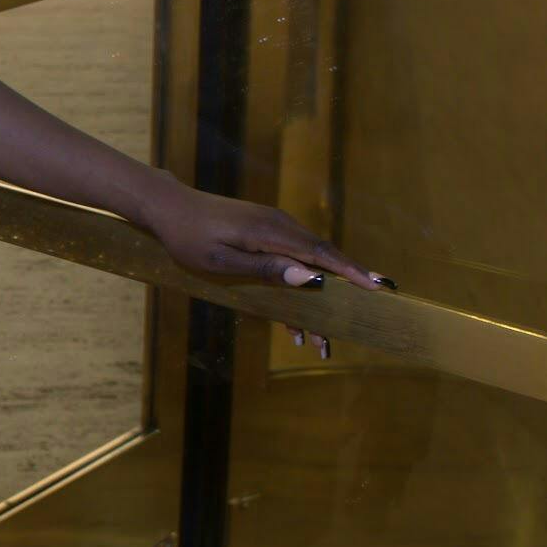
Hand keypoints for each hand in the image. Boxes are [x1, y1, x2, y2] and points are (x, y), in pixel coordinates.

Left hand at [140, 178, 394, 361]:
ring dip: (317, 297)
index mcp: (272, 233)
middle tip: (349, 329)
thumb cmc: (188, 238)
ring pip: (306, 262)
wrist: (169, 208)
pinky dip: (298, 285)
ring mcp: (272, 227)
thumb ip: (265, 269)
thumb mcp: (222, 262)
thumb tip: (309, 278)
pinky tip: (292, 319)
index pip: (322, 254)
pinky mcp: (264, 232)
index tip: (378, 288)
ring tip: (319, 338)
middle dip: (340, 294)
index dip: (351, 272)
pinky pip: (290, 258)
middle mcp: (280, 226)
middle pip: (321, 260)